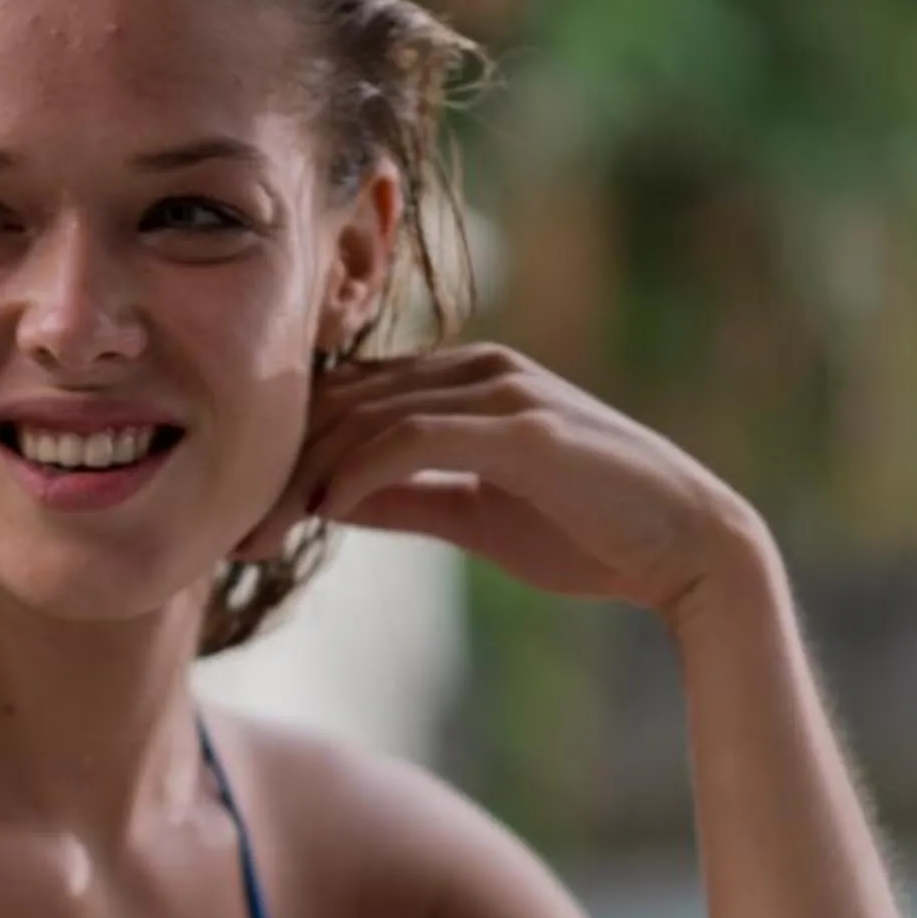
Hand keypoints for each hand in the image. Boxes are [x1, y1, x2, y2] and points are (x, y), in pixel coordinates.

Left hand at [236, 345, 765, 616]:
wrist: (687, 549)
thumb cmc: (587, 533)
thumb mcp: (473, 513)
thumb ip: (403, 496)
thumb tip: (324, 499)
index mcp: (465, 380)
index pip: (349, 398)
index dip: (288, 453)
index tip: (243, 518)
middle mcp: (479, 368)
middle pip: (345, 401)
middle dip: (278, 466)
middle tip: (229, 533)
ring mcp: (503, 389)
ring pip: (368, 416)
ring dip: (303, 476)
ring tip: (259, 534)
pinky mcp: (522, 426)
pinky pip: (413, 435)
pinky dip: (357, 471)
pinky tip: (322, 511)